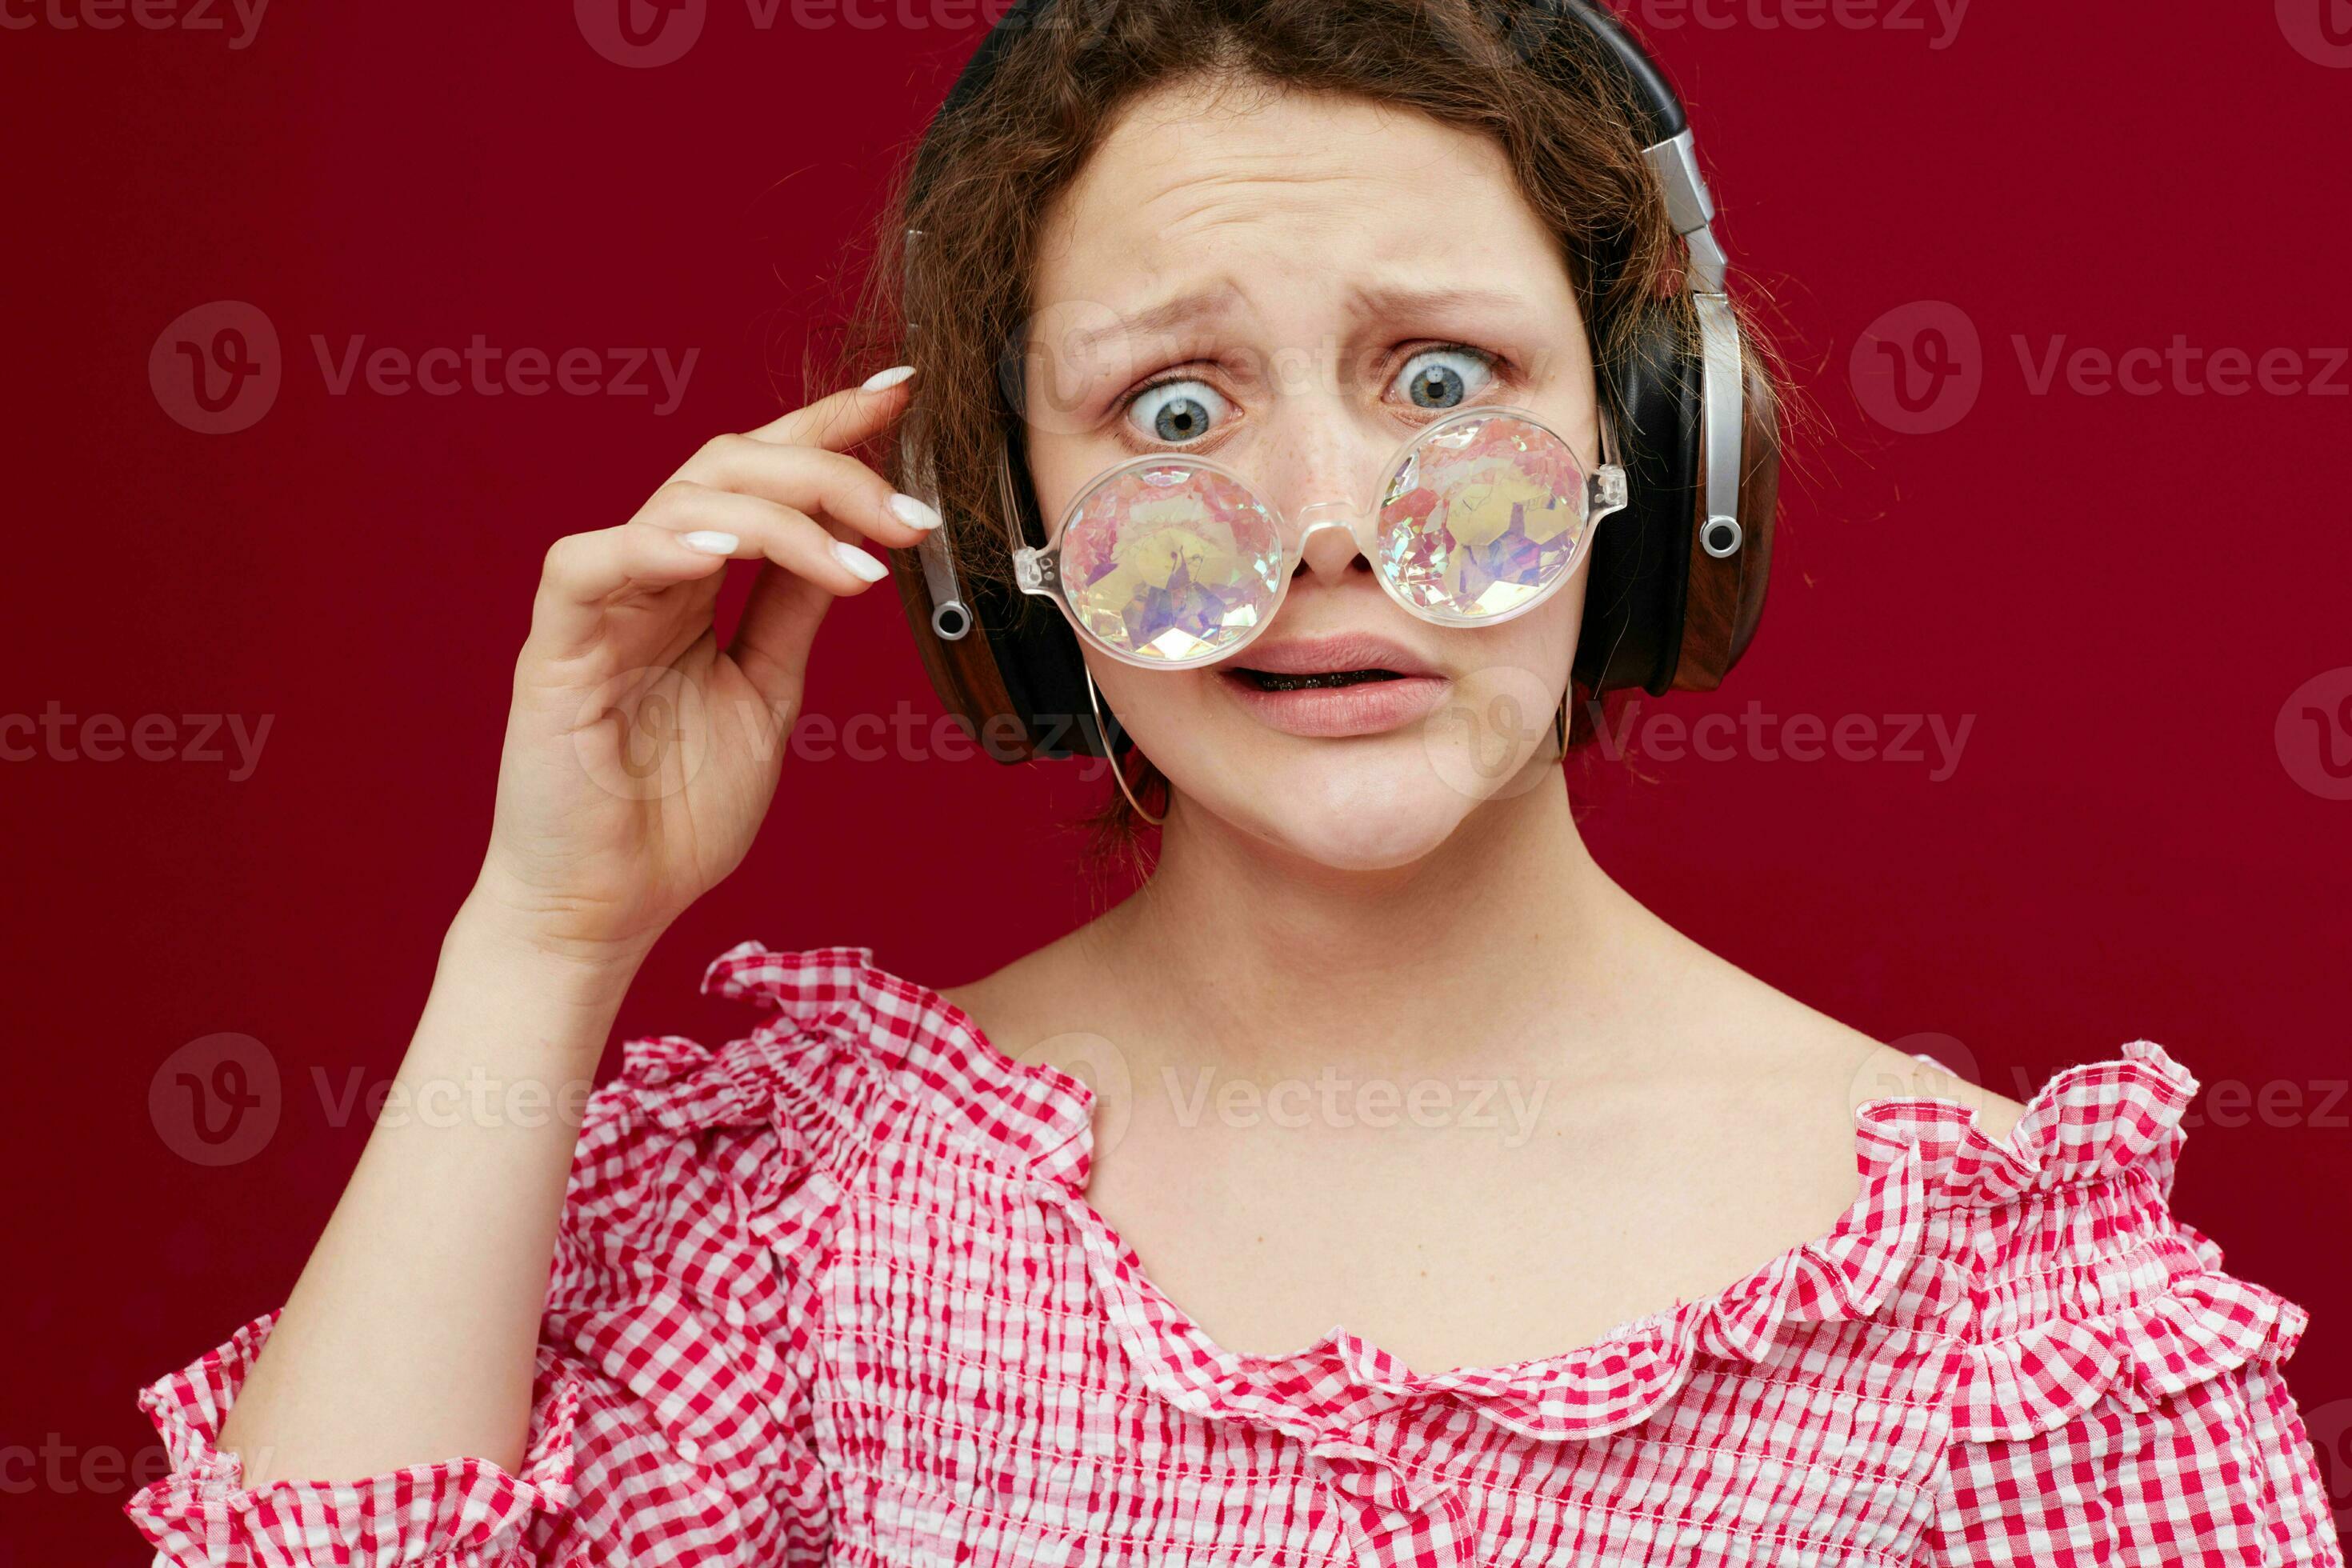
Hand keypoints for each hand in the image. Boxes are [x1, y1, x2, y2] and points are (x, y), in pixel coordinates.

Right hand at [469, 370, 932, 969]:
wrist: (605, 910)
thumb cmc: (672, 815)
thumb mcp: (766, 694)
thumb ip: (794, 613)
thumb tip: (856, 541)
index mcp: (692, 585)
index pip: (759, 476)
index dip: (827, 426)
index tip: (902, 393)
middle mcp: (644, 577)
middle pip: (729, 467)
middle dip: (830, 471)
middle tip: (909, 516)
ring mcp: (597, 607)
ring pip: (680, 501)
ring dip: (782, 517)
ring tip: (857, 563)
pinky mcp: (553, 648)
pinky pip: (594, 563)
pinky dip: (666, 545)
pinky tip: (728, 551)